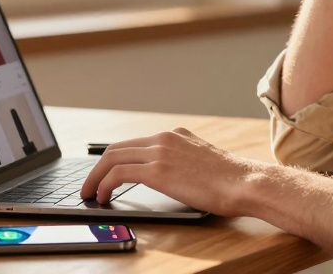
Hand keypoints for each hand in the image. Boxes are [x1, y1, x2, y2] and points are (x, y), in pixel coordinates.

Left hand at [80, 128, 265, 217]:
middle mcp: (164, 138)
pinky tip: (103, 197)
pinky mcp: (157, 170)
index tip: (105, 173)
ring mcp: (160, 152)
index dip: (114, 158)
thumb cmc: (230, 181)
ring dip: (95, 177)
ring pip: (112, 158)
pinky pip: (119, 174)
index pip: (134, 143)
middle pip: (117, 148)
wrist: (244, 182)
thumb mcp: (203, 161)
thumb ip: (183, 161)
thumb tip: (169, 177)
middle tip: (89, 185)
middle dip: (97, 168)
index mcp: (175, 135)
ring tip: (90, 193)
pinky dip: (104, 185)